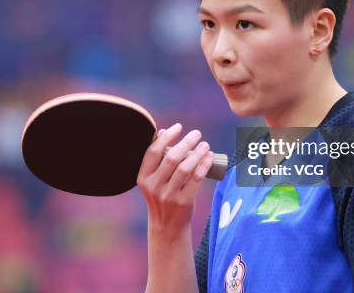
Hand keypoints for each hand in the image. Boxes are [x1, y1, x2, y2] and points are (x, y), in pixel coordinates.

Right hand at [137, 123, 214, 239]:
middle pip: (171, 158)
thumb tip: (163, 131)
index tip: (178, 126)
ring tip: (205, 145)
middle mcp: (153, 186)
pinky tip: (209, 157)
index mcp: (143, 178)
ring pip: (185, 168)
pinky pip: (196, 179)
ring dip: (197, 153)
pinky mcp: (183, 202)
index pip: (153, 151)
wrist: (167, 226)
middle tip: (197, 134)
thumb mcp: (154, 180)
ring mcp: (168, 195)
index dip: (166, 137)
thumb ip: (157, 158)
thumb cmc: (162, 196)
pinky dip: (204, 165)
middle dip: (186, 142)